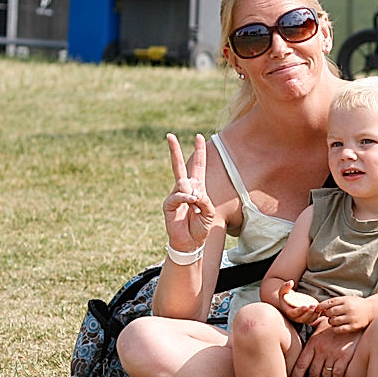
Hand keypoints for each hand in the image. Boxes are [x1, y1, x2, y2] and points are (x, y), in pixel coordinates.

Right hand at [163, 133, 214, 250]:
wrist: (191, 241)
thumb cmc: (201, 225)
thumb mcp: (209, 211)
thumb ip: (203, 199)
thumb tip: (190, 191)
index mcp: (197, 186)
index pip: (198, 165)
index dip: (199, 152)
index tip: (198, 136)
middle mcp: (184, 188)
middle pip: (179, 165)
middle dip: (174, 150)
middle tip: (169, 135)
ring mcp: (175, 195)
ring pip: (184, 184)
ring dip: (193, 195)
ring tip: (196, 207)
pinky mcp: (168, 204)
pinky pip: (178, 196)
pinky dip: (186, 199)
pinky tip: (191, 203)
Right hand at [278, 280, 319, 323]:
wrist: (289, 301)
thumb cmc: (286, 295)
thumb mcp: (284, 290)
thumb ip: (286, 286)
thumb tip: (291, 282)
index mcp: (288, 311)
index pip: (294, 313)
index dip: (299, 310)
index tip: (305, 306)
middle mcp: (295, 317)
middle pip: (302, 318)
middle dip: (309, 313)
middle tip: (313, 306)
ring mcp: (302, 318)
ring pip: (309, 320)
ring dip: (314, 314)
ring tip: (318, 307)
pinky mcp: (308, 317)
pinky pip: (314, 318)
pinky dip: (318, 315)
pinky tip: (322, 309)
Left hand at [289, 325, 357, 376]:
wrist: (354, 320)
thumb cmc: (337, 323)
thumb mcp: (321, 323)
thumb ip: (312, 328)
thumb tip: (303, 326)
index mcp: (313, 343)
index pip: (300, 365)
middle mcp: (321, 350)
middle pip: (313, 373)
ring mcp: (333, 353)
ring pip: (325, 375)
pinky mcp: (344, 356)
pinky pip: (338, 374)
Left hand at [320, 295, 374, 332]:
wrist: (372, 311)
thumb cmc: (356, 305)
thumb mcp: (348, 299)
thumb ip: (336, 302)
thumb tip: (320, 307)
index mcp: (346, 300)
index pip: (329, 303)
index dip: (321, 306)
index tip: (318, 309)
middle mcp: (348, 308)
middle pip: (330, 312)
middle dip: (327, 314)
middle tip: (330, 315)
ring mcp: (351, 318)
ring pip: (333, 321)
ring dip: (331, 322)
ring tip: (334, 321)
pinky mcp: (354, 326)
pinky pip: (339, 329)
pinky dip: (335, 329)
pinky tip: (337, 327)